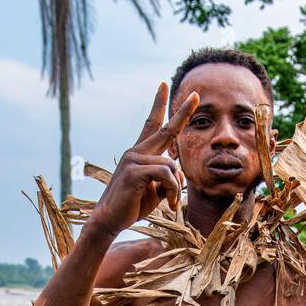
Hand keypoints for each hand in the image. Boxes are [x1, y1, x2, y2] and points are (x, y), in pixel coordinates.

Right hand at [90, 81, 198, 237]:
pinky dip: (172, 189)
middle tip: (195, 95)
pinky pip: (166, 174)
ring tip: (171, 203)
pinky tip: (168, 203)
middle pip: (165, 128)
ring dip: (177, 187)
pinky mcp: (134, 171)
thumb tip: (180, 171)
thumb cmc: (132, 206)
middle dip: (182, 112)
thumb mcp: (154, 190)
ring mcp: (134, 159)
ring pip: (171, 165)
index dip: (159, 105)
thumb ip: (167, 177)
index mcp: (140, 153)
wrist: (109, 220)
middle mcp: (136, 151)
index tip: (165, 85)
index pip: (152, 124)